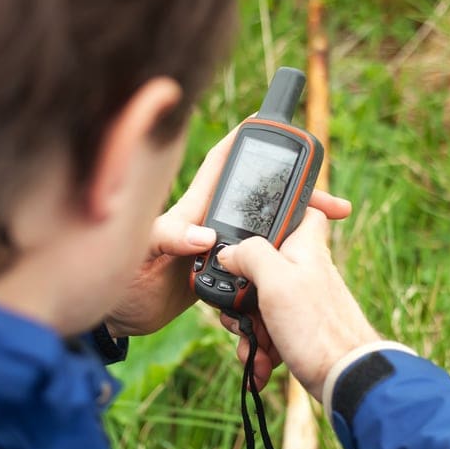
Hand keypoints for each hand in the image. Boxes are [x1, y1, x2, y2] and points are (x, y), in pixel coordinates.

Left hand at [104, 127, 352, 337]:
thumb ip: (169, 238)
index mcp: (192, 209)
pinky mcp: (220, 276)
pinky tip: (300, 272)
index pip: (222, 163)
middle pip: (258, 199)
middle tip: (333, 204)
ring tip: (328, 231)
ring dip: (296, 231)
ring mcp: (217, 250)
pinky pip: (258, 267)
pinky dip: (280, 268)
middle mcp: (208, 224)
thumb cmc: (118, 279)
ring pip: (264, 233)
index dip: (246, 139)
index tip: (276, 128)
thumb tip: (206, 236)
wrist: (116, 320)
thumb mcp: (140, 251)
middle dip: (297, 195)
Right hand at [216, 208, 380, 398]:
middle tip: (242, 310)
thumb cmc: (317, 328)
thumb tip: (228, 252)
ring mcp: (299, 300)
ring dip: (248, 329)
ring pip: (258, 303)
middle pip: (258, 265)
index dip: (278, 210)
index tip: (252, 225)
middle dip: (241, 294)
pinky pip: (267, 331)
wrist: (347, 380)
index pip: (300, 211)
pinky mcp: (296, 328)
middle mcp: (302, 270)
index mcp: (304, 248)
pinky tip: (262, 365)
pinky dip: (260, 349)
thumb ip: (251, 254)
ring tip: (256, 348)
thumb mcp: (277, 281)